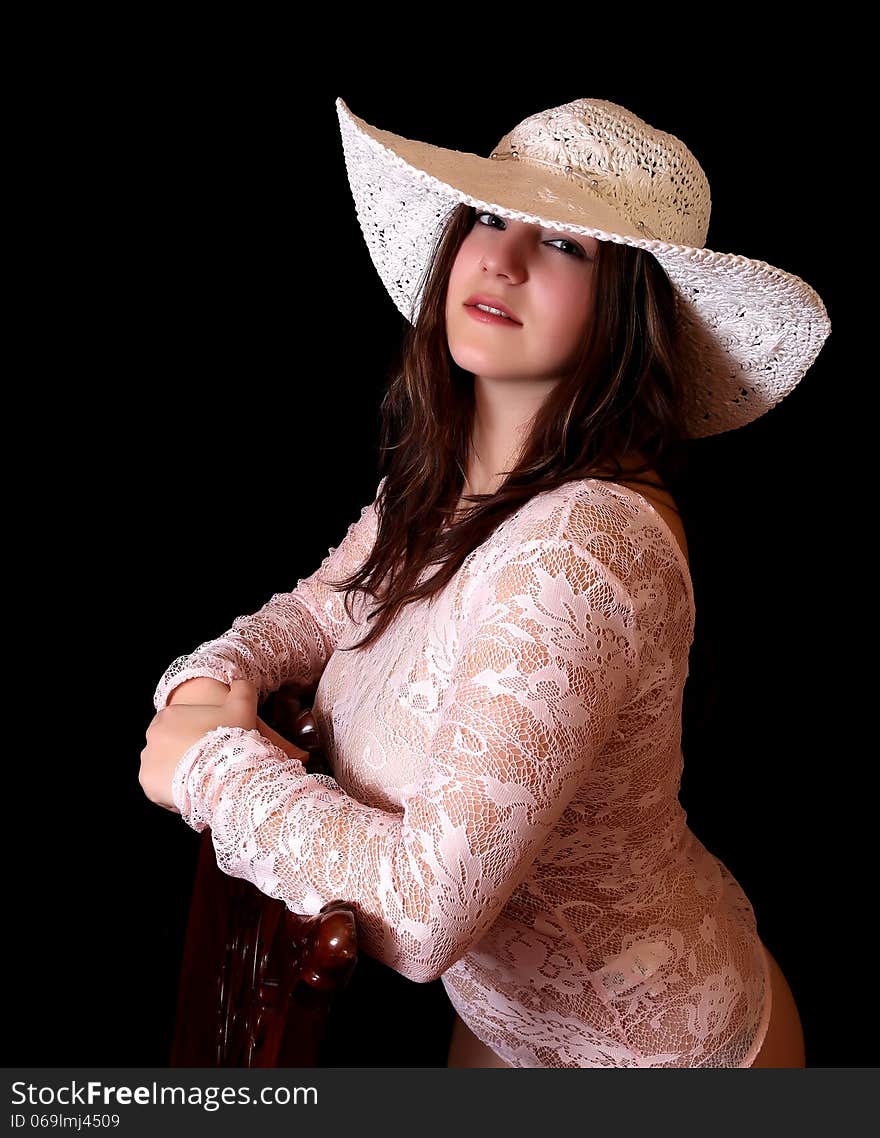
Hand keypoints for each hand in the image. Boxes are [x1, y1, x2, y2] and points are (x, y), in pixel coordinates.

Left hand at [140, 678, 260, 812]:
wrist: (225, 773)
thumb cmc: (233, 739)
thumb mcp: (243, 707)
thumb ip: (242, 689)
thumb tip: (239, 681)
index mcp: (170, 714)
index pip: (178, 723)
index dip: (195, 734)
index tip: (210, 744)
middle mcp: (153, 734)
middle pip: (169, 744)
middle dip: (185, 752)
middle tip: (207, 763)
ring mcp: (148, 758)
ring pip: (163, 765)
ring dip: (177, 771)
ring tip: (200, 779)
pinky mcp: (147, 782)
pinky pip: (158, 786)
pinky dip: (170, 790)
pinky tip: (190, 790)